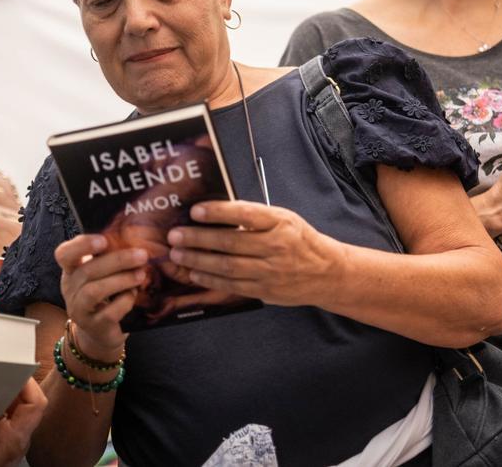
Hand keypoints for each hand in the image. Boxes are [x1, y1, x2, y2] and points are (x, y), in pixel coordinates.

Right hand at [54, 234, 145, 360]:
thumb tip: (135, 240)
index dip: (81, 245)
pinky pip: (108, 313)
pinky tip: (134, 295)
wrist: (101, 331)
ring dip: (121, 280)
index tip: (104, 241)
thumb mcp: (103, 273)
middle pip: (87, 270)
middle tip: (142, 255)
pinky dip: (125, 301)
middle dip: (117, 261)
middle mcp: (70, 289)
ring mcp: (79, 310)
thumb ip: (110, 258)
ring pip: (94, 291)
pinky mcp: (94, 326)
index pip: (64, 254)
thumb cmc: (104, 295)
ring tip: (141, 275)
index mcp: (71, 270)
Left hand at [165, 200, 344, 306]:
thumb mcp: (284, 219)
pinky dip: (210, 279)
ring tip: (178, 253)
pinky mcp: (265, 290)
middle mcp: (277, 246)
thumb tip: (215, 214)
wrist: (326, 272)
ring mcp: (271, 271)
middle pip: (231, 242)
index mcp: (281, 222)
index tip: (195, 210)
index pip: (245, 214)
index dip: (218, 212)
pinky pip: (232, 285)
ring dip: (198, 260)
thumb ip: (255, 217)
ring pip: (228, 266)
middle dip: (198, 238)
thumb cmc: (299, 240)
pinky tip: (194, 272)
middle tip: (175, 235)